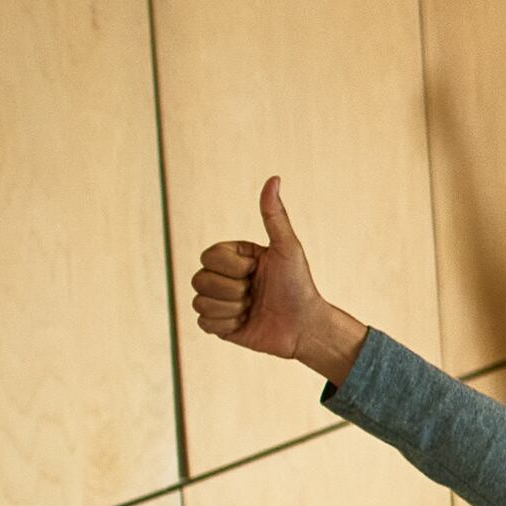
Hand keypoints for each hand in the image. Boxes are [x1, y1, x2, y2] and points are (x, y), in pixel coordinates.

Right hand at [194, 177, 356, 375]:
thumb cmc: (299, 286)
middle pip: (200, 279)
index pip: (209, 256)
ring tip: (253, 308)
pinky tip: (246, 323)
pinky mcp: (219, 325)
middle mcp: (223, 277)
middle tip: (256, 293)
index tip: (257, 270)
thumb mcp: (288, 249)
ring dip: (232, 308)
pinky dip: (227, 324)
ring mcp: (220, 301)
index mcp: (234, 257)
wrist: (305, 327)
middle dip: (233, 289)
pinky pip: (204, 323)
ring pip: (200, 301)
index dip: (233, 267)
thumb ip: (275, 216)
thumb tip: (274, 178)